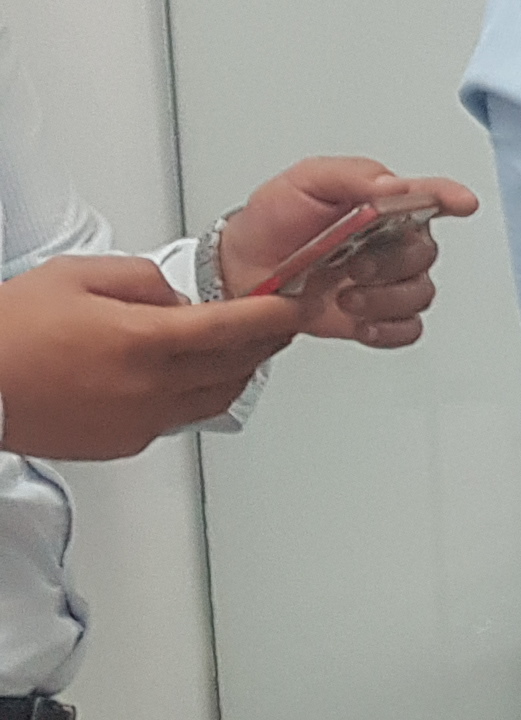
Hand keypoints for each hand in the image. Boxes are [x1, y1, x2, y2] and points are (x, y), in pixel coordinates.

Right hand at [0, 256, 304, 459]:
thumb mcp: (77, 276)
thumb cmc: (8, 331)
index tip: (293, 308)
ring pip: (215, 397)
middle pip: (234, 366)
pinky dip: (196, 395)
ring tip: (243, 350)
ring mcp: (139, 421)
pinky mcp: (124, 442)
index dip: (271, 317)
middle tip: (277, 324)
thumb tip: (180, 300)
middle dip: (263, 343)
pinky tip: (189, 378)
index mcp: (142, 341)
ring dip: (237, 372)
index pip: (232, 329)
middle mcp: (149, 387)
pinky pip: (179, 418)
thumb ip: (142, 281)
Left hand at [211, 160, 483, 346]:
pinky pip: (408, 329)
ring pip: (420, 294)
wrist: (241, 270)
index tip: (462, 203)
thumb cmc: (273, 222)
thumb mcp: (303, 182)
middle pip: (424, 254)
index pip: (428, 196)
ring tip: (347, 297)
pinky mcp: (378, 317)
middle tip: (355, 265)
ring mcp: (387, 282)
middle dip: (391, 264)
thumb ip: (349, 177)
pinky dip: (387, 329)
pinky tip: (360, 322)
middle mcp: (392, 242)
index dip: (450, 198)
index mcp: (382, 204)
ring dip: (385, 300)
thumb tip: (393, 186)